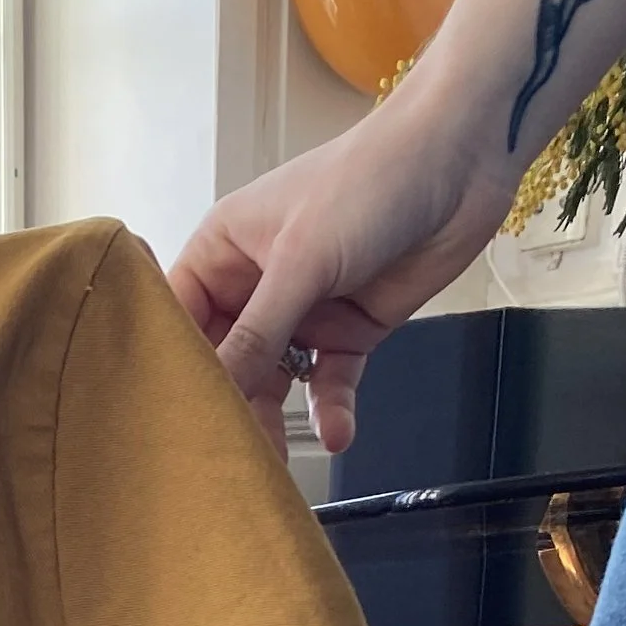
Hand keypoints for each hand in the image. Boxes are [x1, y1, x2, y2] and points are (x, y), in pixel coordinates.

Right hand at [168, 85, 517, 454]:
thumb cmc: (370, 181)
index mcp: (223, 252)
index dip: (167, 368)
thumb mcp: (302, 260)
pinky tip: (336, 434)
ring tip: (274, 464)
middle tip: (217, 456)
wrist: (463, 161)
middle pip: (223, 361)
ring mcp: (302, 311)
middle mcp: (255, 285)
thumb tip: (213, 394)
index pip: (176, 320)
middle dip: (223, 405)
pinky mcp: (348, 331)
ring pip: (272, 382)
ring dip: (274, 421)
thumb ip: (256, 334)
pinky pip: (328, 383)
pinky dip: (331, 410)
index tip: (162, 419)